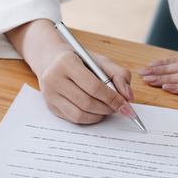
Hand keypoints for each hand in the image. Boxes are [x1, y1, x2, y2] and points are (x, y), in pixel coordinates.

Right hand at [6, 19, 136, 123]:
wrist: (51, 59)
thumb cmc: (79, 60)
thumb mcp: (101, 61)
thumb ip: (119, 75)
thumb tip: (128, 97)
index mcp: (66, 62)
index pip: (94, 87)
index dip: (113, 99)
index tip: (126, 106)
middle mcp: (53, 78)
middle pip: (86, 102)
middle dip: (107, 108)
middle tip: (118, 108)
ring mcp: (49, 94)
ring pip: (79, 114)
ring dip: (98, 116)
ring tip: (107, 109)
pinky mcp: (49, 105)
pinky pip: (72, 119)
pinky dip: (88, 118)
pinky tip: (95, 112)